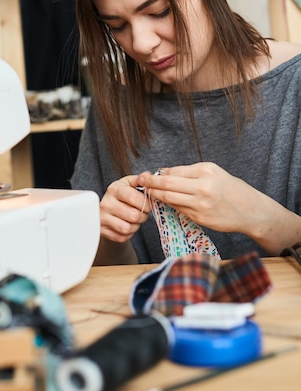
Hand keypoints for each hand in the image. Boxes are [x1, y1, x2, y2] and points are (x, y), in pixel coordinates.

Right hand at [100, 175, 151, 241]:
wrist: (107, 209)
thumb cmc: (121, 196)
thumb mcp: (129, 184)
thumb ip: (140, 179)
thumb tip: (148, 175)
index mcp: (114, 189)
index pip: (134, 198)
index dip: (146, 204)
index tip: (148, 204)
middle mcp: (106, 203)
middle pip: (133, 216)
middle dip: (143, 216)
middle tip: (142, 213)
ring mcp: (102, 218)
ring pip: (127, 228)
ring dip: (136, 226)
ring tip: (135, 219)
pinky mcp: (103, 230)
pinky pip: (122, 237)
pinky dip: (129, 233)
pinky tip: (127, 225)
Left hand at [136, 162, 261, 235]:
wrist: (251, 211)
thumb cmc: (231, 188)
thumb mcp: (213, 172)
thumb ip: (189, 172)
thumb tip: (165, 172)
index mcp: (206, 172)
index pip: (174, 172)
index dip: (158, 174)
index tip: (146, 175)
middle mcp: (202, 188)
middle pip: (168, 185)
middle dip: (151, 184)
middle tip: (140, 181)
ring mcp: (200, 205)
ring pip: (170, 199)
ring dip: (157, 195)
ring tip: (148, 192)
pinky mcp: (200, 218)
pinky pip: (179, 210)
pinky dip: (170, 205)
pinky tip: (164, 202)